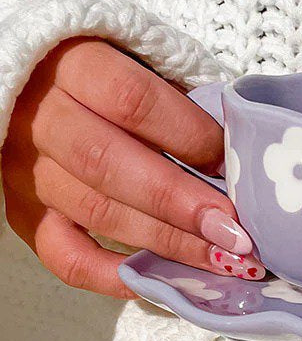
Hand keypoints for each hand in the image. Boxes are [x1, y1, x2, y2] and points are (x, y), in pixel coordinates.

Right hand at [1, 37, 264, 296]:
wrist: (34, 85)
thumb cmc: (105, 71)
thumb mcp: (139, 59)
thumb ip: (178, 97)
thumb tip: (238, 153)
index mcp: (74, 63)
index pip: (132, 100)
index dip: (189, 135)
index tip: (233, 163)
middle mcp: (41, 117)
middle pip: (111, 163)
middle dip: (182, 203)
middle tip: (235, 232)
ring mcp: (27, 170)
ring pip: (95, 212)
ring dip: (166, 242)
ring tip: (221, 260)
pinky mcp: (23, 213)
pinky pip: (62, 255)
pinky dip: (110, 275)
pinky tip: (157, 281)